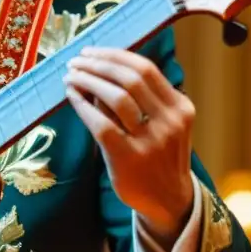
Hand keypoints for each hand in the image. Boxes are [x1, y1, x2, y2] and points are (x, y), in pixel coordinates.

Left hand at [63, 47, 194, 242]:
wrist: (168, 200)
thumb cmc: (158, 156)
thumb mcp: (160, 125)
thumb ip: (136, 100)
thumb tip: (96, 69)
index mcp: (180, 107)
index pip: (146, 69)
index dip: (115, 55)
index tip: (92, 51)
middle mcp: (170, 121)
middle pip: (131, 78)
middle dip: (98, 64)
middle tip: (76, 61)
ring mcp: (151, 141)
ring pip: (116, 97)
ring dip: (89, 80)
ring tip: (70, 75)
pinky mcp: (129, 158)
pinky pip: (101, 123)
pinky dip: (82, 105)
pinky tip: (71, 96)